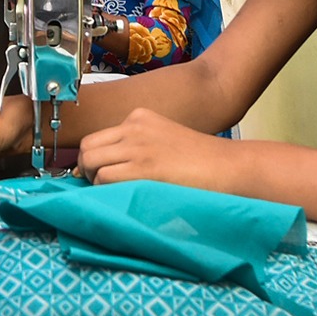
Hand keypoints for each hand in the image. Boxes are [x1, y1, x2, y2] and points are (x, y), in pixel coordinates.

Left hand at [75, 108, 238, 190]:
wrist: (229, 166)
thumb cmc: (201, 162)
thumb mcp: (164, 141)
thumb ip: (137, 148)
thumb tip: (101, 170)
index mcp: (139, 117)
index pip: (97, 137)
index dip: (93, 159)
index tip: (98, 175)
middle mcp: (133, 126)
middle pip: (87, 147)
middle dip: (87, 169)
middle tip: (99, 187)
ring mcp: (137, 145)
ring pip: (91, 163)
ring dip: (94, 182)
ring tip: (111, 194)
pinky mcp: (143, 167)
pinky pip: (105, 178)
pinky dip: (105, 192)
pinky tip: (123, 197)